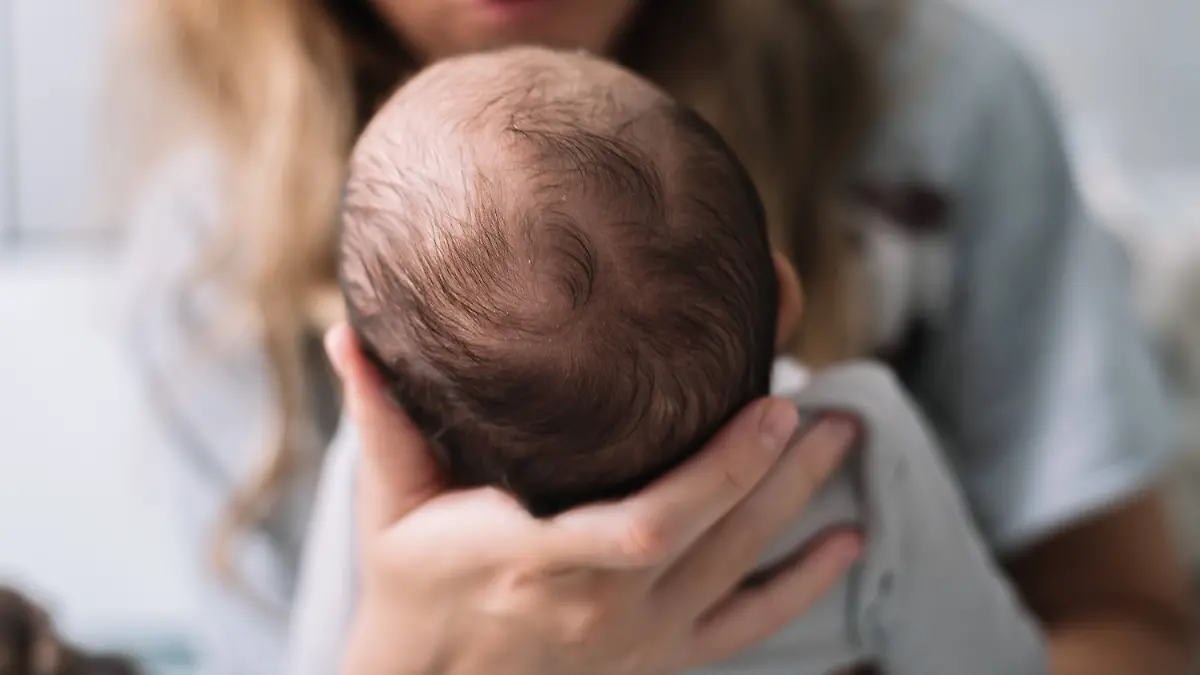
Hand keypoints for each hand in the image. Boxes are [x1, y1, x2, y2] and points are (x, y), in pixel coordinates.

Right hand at [325, 323, 860, 674]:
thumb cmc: (411, 584)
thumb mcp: (389, 503)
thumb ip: (378, 415)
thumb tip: (347, 330)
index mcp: (536, 557)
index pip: (647, 524)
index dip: (718, 472)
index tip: (769, 408)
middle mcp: (599, 605)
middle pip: (714, 539)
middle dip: (780, 473)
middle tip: (830, 409)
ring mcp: (636, 639)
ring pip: (739, 573)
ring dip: (798, 507)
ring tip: (844, 440)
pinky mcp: (658, 657)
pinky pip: (747, 627)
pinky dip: (803, 587)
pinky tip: (848, 544)